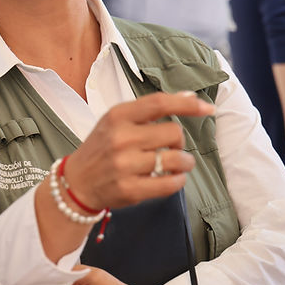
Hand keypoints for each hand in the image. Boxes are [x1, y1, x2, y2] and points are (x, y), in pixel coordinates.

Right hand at [66, 92, 213, 209]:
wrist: (77, 181)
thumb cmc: (102, 147)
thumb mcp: (117, 120)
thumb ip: (150, 109)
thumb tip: (188, 96)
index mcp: (117, 116)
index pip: (159, 103)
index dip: (188, 104)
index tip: (207, 108)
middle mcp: (120, 138)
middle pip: (173, 132)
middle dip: (179, 141)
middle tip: (171, 147)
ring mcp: (124, 165)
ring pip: (175, 159)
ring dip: (184, 162)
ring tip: (177, 164)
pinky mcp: (130, 189)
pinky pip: (170, 184)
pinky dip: (178, 180)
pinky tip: (172, 178)